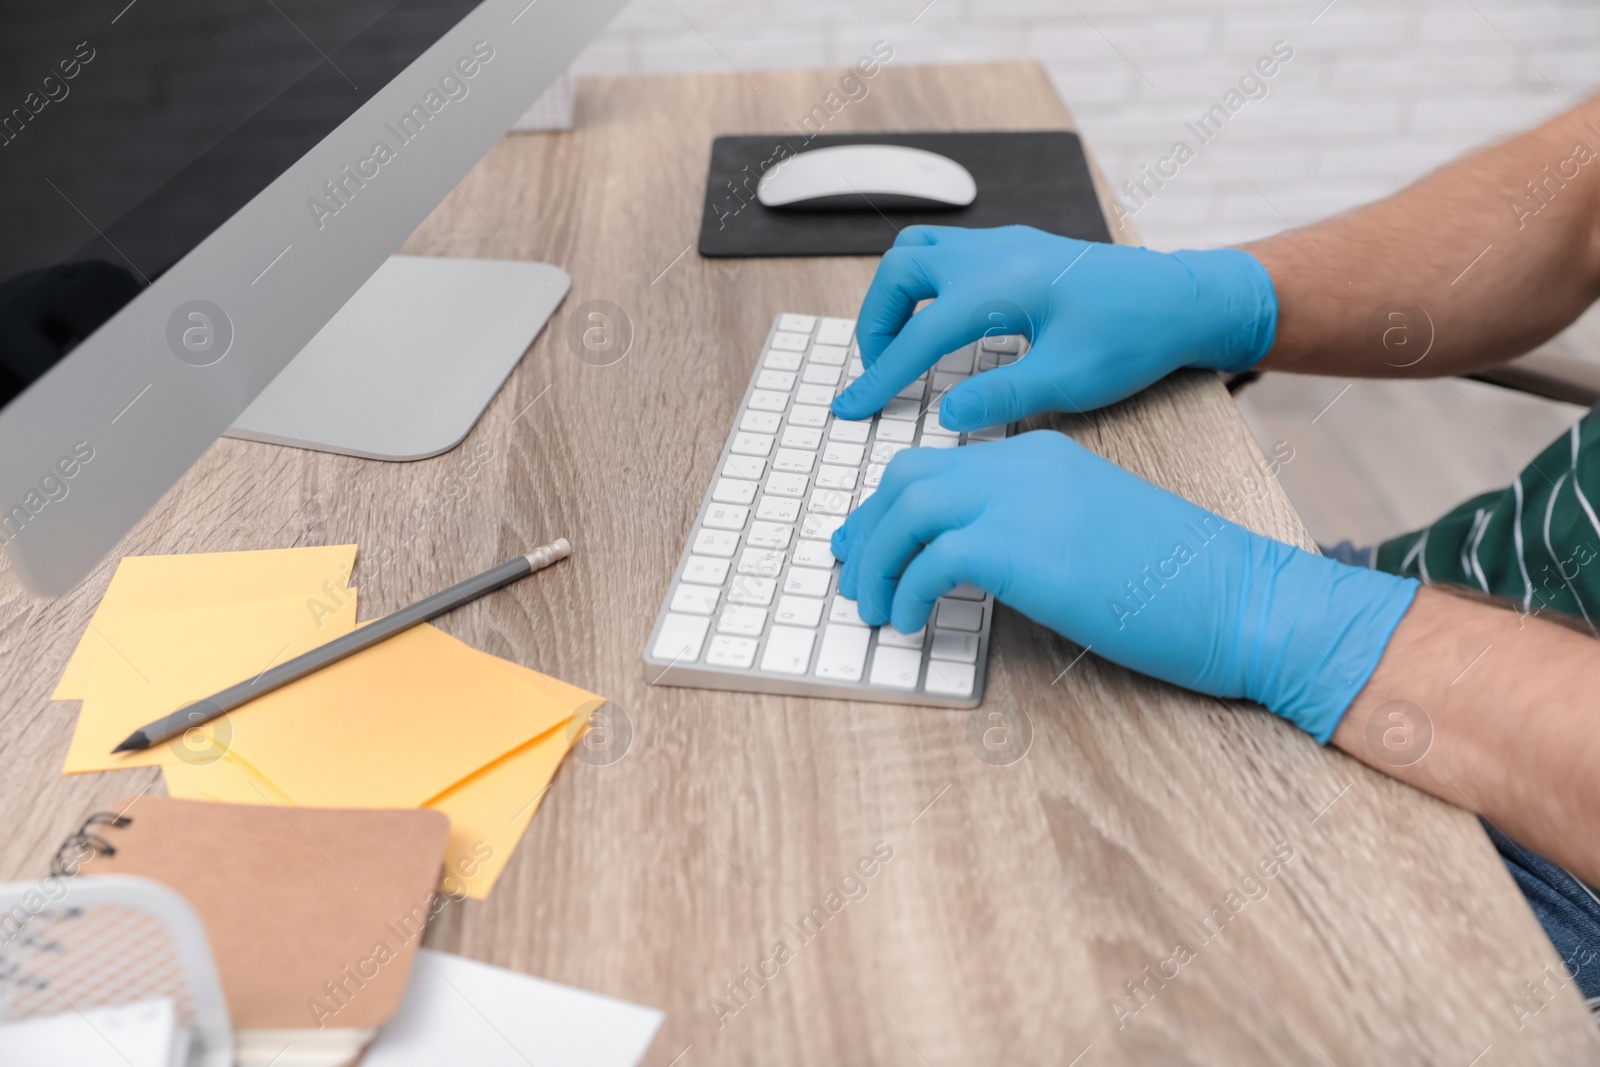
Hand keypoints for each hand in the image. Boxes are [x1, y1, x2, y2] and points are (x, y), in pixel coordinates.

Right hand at [830, 226, 1277, 428]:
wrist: (1187, 299)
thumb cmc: (1137, 337)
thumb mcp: (1071, 381)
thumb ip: (1001, 398)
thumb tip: (946, 416)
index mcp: (1001, 286)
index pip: (918, 335)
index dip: (879, 377)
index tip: (852, 406)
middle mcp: (995, 252)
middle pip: (900, 270)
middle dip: (876, 322)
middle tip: (880, 371)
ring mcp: (1006, 242)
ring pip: (920, 250)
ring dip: (897, 296)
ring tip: (903, 345)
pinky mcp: (1019, 247)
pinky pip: (948, 251)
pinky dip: (926, 285)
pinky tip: (943, 324)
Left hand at [830, 431, 1416, 741]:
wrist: (1237, 596)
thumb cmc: (1177, 580)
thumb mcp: (1092, 532)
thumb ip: (1033, 529)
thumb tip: (974, 564)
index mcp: (1040, 455)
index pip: (937, 464)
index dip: (888, 507)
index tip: (866, 544)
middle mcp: (1021, 465)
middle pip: (905, 479)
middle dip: (867, 530)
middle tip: (854, 578)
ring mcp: (1019, 500)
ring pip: (904, 513)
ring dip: (877, 565)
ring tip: (876, 612)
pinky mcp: (1019, 548)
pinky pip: (928, 562)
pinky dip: (907, 594)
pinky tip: (913, 623)